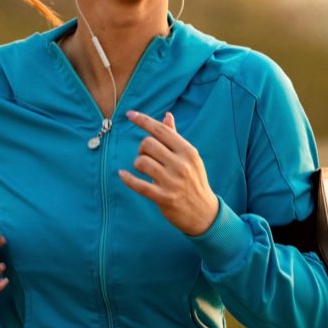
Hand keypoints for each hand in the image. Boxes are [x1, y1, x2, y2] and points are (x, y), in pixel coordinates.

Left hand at [119, 110, 219, 236]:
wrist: (204, 213)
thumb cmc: (194, 181)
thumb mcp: (190, 158)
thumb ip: (176, 137)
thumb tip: (167, 116)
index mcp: (188, 151)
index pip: (161, 130)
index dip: (143, 120)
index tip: (129, 114)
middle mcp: (181, 164)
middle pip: (148, 144)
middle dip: (142, 148)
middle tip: (146, 156)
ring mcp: (172, 182)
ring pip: (141, 162)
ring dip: (138, 164)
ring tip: (143, 169)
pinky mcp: (164, 198)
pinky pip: (138, 184)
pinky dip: (127, 178)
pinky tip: (122, 175)